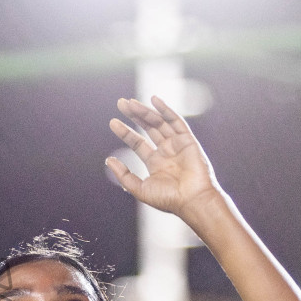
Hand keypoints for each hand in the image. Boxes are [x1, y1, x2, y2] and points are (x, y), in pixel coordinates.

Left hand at [105, 96, 221, 218]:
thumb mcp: (140, 189)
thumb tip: (108, 160)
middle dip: (134, 115)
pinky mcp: (188, 140)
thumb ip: (124, 175)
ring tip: (130, 103)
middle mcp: (166, 152)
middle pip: (148, 128)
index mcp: (156, 163)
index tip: (113, 122)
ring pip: (159, 122)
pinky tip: (154, 100)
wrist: (192, 200)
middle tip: (120, 103)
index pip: (138, 143)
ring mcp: (177, 145)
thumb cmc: (168, 199)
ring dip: (145, 111)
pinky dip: (166, 110)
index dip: (126, 132)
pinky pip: (176, 121)